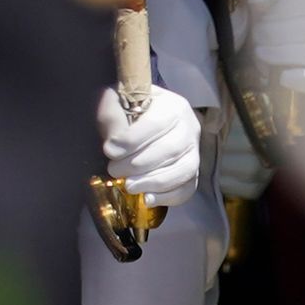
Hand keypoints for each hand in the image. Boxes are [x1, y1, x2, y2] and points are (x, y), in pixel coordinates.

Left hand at [95, 85, 202, 210]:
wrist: (136, 120)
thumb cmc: (125, 111)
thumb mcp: (113, 106)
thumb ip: (113, 121)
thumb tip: (114, 149)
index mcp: (172, 106)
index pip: (156, 124)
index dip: (132, 140)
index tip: (109, 151)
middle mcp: (190, 127)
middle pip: (171, 149)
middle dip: (139, 164)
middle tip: (115, 170)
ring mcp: (194, 151)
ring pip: (183, 170)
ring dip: (153, 182)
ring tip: (129, 186)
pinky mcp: (192, 172)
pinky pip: (188, 188)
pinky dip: (168, 197)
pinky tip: (147, 199)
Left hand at [237, 0, 304, 96]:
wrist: (298, 41)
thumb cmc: (284, 16)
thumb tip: (258, 1)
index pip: (299, 3)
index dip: (274, 14)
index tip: (259, 22)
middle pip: (303, 29)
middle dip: (273, 36)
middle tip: (257, 40)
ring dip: (280, 56)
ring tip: (263, 54)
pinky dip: (301, 80)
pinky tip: (283, 76)